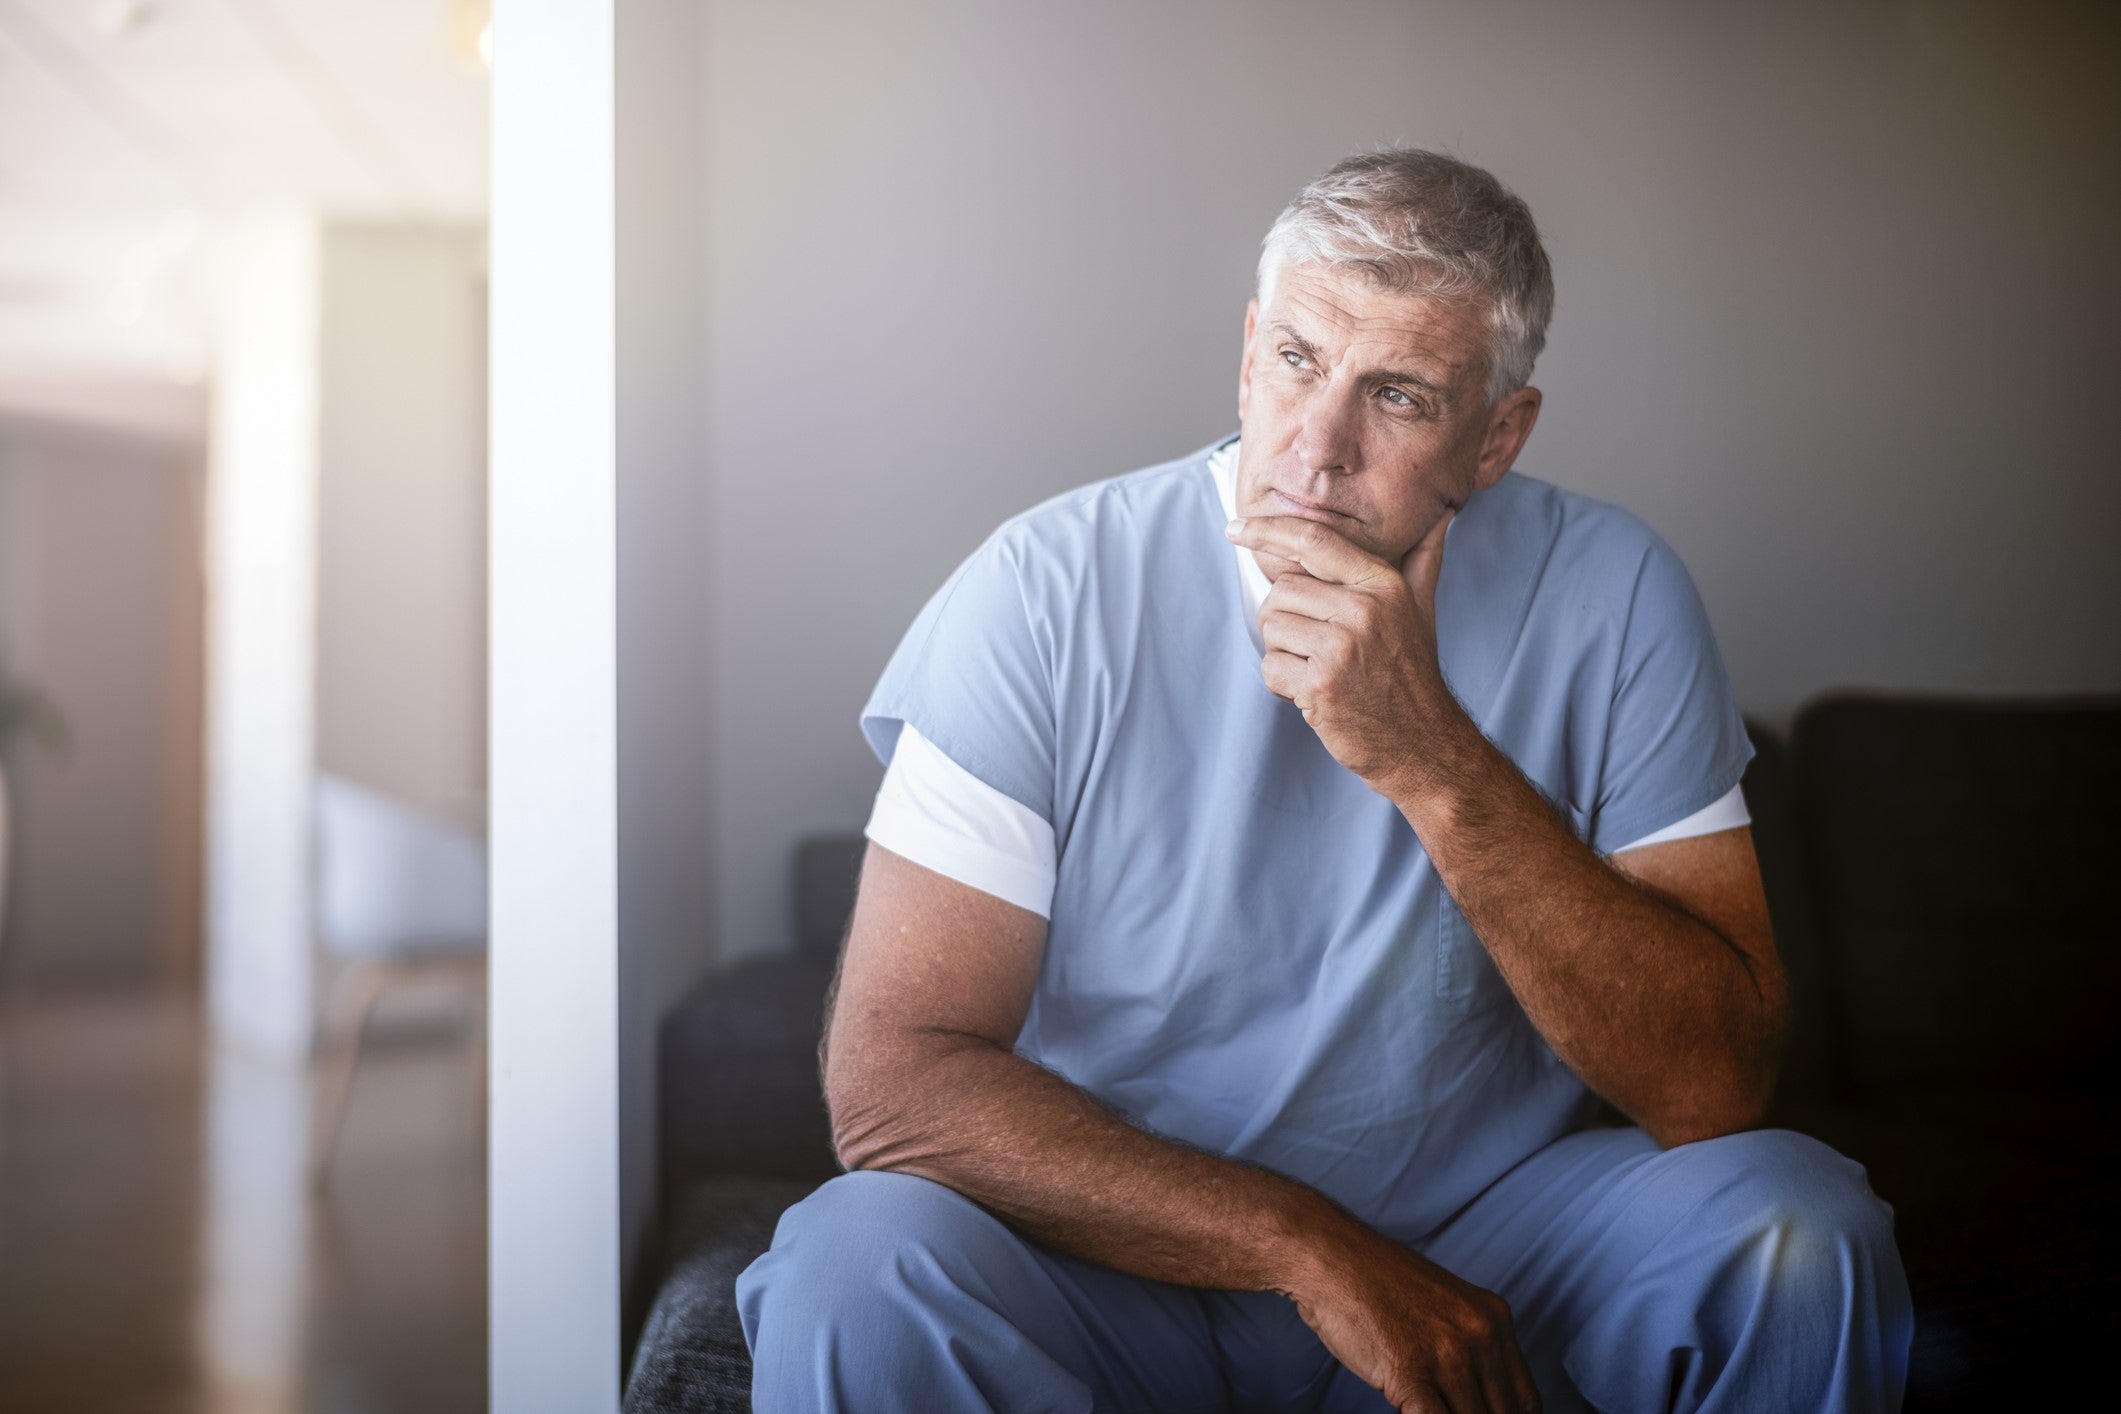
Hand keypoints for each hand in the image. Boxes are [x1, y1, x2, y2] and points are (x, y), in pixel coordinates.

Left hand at [1225, 510, 1462, 792]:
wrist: (1423, 742)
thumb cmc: (1412, 673)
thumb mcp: (1421, 609)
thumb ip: (1422, 560)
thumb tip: (1441, 515)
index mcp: (1382, 585)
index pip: (1314, 542)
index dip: (1268, 531)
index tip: (1235, 528)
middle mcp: (1363, 609)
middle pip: (1282, 591)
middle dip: (1286, 620)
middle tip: (1317, 648)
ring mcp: (1341, 647)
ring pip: (1272, 628)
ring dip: (1284, 654)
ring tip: (1321, 670)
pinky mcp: (1320, 683)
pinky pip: (1270, 667)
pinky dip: (1282, 684)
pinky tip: (1314, 694)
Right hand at [1286, 1226, 1541, 1412]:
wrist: (1327, 1256)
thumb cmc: (1373, 1283)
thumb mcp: (1441, 1306)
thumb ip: (1466, 1348)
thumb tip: (1476, 1399)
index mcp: (1494, 1318)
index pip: (1527, 1401)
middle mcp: (1481, 1334)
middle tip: (1449, 1412)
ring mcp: (1448, 1353)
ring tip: (1420, 1408)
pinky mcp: (1411, 1370)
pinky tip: (1405, 1411)